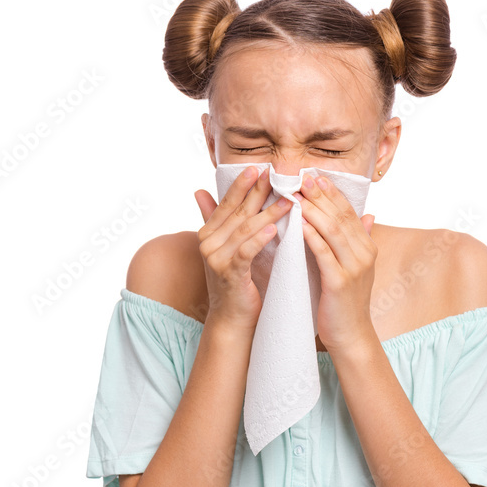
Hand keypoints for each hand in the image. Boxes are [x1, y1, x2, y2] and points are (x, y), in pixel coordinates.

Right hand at [194, 166, 291, 332]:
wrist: (233, 319)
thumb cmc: (236, 281)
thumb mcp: (226, 247)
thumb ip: (214, 218)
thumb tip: (198, 190)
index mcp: (208, 233)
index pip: (227, 203)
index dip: (242, 185)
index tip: (260, 168)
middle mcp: (208, 243)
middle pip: (237, 212)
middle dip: (258, 192)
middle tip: (276, 175)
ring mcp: (216, 259)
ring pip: (244, 229)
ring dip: (268, 213)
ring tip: (288, 201)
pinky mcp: (229, 274)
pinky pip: (246, 252)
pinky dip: (260, 239)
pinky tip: (274, 228)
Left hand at [295, 174, 378, 352]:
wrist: (351, 335)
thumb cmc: (346, 301)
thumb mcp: (356, 267)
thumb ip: (360, 240)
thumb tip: (370, 215)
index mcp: (367, 247)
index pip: (349, 212)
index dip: (332, 192)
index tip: (315, 176)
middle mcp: (364, 253)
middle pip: (341, 216)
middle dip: (321, 195)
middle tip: (303, 176)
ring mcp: (354, 267)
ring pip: (333, 230)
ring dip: (314, 210)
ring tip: (297, 194)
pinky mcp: (339, 282)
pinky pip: (323, 253)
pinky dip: (312, 236)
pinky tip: (299, 223)